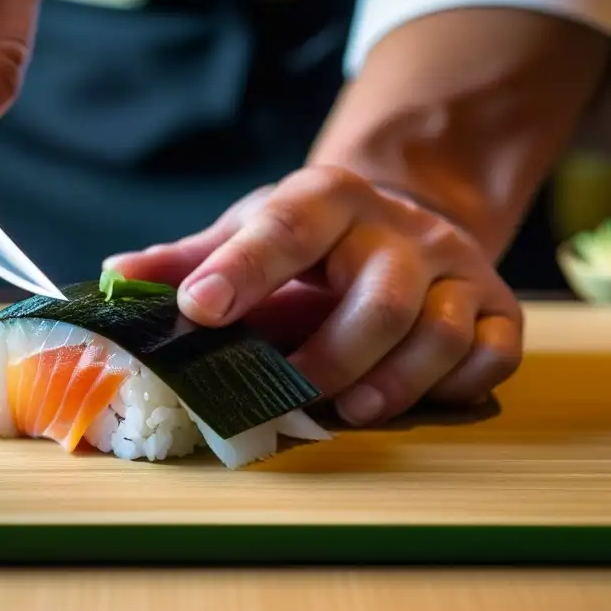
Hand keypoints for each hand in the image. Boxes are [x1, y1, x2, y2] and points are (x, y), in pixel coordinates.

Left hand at [104, 166, 523, 426]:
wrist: (402, 212)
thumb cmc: (314, 237)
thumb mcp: (252, 228)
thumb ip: (191, 256)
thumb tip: (114, 276)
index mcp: (327, 201)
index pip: (286, 229)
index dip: (242, 269)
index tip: (196, 310)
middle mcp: (399, 229)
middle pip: (380, 297)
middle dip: (332, 355)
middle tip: (289, 394)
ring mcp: (455, 267)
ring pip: (442, 331)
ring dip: (395, 382)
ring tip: (349, 409)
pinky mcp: (496, 305)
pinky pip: (495, 351)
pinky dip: (457, 384)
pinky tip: (417, 396)